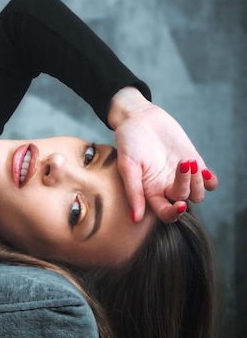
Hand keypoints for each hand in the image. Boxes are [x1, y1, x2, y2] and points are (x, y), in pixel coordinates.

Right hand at [108, 87, 217, 222]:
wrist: (140, 118)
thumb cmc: (129, 141)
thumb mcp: (128, 166)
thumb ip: (134, 191)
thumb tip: (136, 219)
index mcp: (149, 191)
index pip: (165, 213)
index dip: (174, 213)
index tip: (180, 205)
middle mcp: (166, 187)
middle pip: (183, 200)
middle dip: (186, 185)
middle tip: (182, 164)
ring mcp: (180, 175)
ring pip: (197, 193)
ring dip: (198, 182)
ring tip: (189, 162)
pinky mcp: (193, 162)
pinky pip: (207, 179)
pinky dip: (209, 180)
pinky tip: (204, 172)